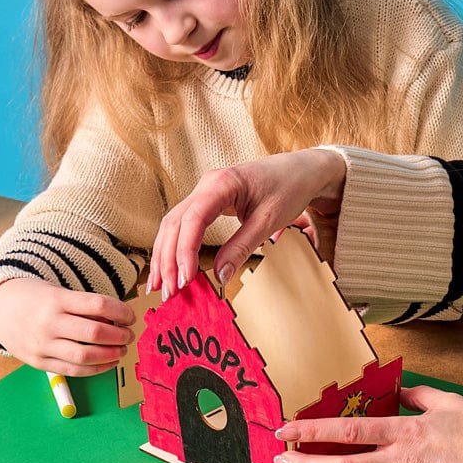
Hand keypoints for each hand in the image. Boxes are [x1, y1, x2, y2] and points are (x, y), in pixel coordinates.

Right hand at [0, 278, 134, 375]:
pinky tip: (108, 363)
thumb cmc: (37, 299)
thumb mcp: (59, 293)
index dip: (122, 311)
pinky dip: (97, 369)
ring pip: (86, 355)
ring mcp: (43, 345)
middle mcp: (50, 323)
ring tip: (121, 349)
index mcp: (57, 300)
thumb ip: (85, 307)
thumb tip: (119, 321)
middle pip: (95, 332)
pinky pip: (74, 370)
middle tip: (129, 334)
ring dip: (111, 354)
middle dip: (120, 335)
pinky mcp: (39, 362)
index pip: (99, 304)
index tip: (131, 316)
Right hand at [150, 149, 346, 297]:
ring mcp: (204, 191)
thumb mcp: (268, 220)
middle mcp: (206, 184)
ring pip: (173, 224)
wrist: (301, 170)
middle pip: (174, 223)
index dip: (185, 252)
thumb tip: (220, 277)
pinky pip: (183, 224)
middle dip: (167, 259)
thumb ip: (242, 247)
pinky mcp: (207, 200)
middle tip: (169, 292)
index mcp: (222, 183)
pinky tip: (171, 267)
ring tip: (161, 286)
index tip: (185, 280)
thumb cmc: (289, 188)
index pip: (192, 219)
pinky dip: (174, 246)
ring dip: (164, 255)